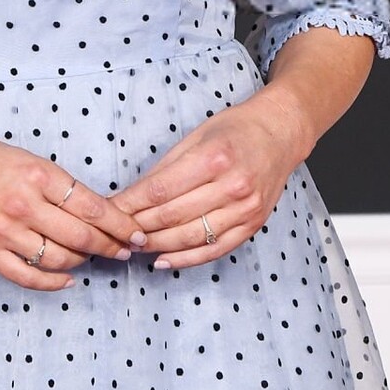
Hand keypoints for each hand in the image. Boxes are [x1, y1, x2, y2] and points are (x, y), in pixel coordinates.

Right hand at [0, 128, 148, 291]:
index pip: (93, 207)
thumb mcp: (28, 160)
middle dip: (111, 246)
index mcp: (38, 175)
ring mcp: (4, 231)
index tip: (137, 233)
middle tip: (126, 250)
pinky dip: (54, 282)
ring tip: (92, 257)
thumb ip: (60, 186)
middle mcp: (23, 203)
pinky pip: (29, 277)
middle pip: (82, 237)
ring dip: (83, 261)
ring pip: (60, 259)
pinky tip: (67, 279)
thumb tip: (98, 214)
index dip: (121, 225)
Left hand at [108, 87, 313, 269]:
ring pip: (191, 237)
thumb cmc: (235, 129)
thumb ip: (167, 166)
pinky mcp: (252, 225)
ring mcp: (245, 209)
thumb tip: (134, 194)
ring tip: (133, 247)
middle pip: (173, 215)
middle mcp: (232, 186)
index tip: (109, 210)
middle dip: (138, 226)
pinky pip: (214, 249)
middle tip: (115, 232)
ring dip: (157, 246)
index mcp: (214, 158)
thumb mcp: (197, 135)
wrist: (280, 134)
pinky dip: (186, 259)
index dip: (131, 204)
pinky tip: (164, 261)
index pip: (161, 189)